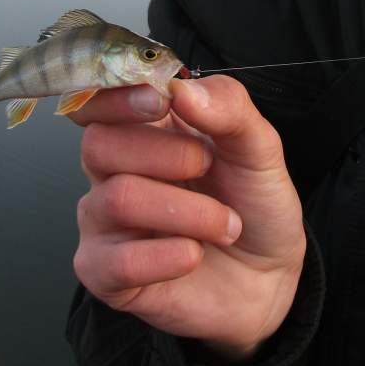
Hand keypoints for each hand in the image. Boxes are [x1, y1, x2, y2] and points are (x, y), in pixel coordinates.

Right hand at [71, 75, 305, 358]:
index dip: (115, 95)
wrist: (270, 275)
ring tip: (225, 225)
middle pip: (99, 143)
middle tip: (209, 168)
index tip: (159, 101)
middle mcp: (112, 170)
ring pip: (118, 199)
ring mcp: (103, 221)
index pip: (94, 99)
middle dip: (167, 154)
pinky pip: (116, 261)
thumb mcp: (259, 147)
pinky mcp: (104, 273)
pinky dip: (166, 256)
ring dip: (189, 212)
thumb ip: (228, 108)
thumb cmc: (254, 202)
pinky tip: (194, 255)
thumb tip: (180, 89)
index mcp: (142, 128)